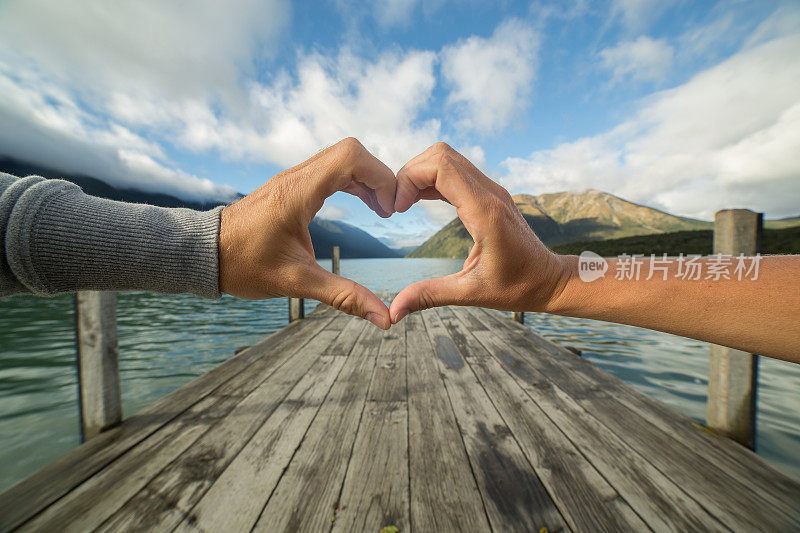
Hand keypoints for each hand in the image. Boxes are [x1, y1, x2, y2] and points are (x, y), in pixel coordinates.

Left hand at [219, 137, 394, 328]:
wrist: (205, 254)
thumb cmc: (244, 266)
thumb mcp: (298, 283)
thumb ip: (344, 296)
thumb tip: (383, 319)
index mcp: (297, 193)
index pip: (351, 158)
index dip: (380, 177)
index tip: (389, 210)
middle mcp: (295, 178)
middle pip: (351, 152)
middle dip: (378, 177)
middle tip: (388, 211)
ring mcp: (292, 178)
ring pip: (341, 158)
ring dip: (366, 179)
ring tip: (380, 210)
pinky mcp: (291, 185)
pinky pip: (330, 169)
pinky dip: (352, 181)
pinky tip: (361, 205)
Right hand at [389, 142, 569, 322]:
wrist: (550, 280)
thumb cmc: (518, 287)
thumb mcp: (471, 294)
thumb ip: (430, 296)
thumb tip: (394, 312)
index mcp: (486, 212)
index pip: (441, 167)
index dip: (410, 180)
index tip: (397, 209)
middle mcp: (490, 193)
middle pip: (441, 155)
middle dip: (410, 174)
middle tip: (396, 205)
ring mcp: (491, 190)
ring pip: (447, 158)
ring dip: (420, 174)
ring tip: (403, 204)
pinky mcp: (489, 194)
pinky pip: (455, 172)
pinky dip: (431, 180)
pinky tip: (418, 202)